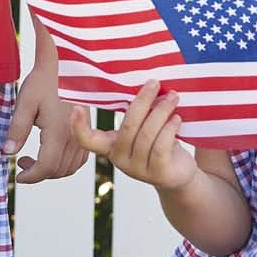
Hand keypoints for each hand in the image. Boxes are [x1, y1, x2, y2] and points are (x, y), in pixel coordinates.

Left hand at [7, 63, 87, 184]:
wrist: (68, 63)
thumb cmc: (44, 80)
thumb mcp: (25, 102)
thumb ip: (17, 129)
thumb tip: (8, 153)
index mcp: (58, 132)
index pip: (46, 167)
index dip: (31, 177)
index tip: (17, 176)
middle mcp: (74, 136)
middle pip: (58, 170)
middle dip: (38, 174)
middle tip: (21, 162)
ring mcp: (82, 134)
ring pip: (70, 167)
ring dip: (52, 170)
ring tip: (34, 159)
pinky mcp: (86, 129)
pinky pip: (79, 158)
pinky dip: (65, 163)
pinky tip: (51, 152)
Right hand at [69, 83, 196, 194]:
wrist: (179, 174)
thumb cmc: (160, 143)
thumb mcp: (144, 127)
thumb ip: (139, 112)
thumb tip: (145, 82)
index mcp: (111, 146)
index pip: (87, 140)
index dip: (78, 127)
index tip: (77, 107)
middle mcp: (120, 159)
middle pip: (128, 127)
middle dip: (142, 101)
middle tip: (154, 83)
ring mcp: (138, 169)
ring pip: (146, 135)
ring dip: (161, 112)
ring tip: (173, 97)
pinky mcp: (158, 173)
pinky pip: (160, 146)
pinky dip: (169, 128)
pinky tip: (177, 118)